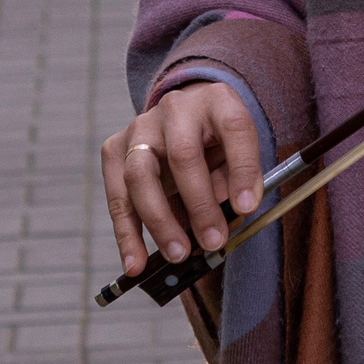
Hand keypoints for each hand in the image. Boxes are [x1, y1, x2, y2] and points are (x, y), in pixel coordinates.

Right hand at [100, 80, 263, 275]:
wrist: (184, 115)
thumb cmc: (217, 140)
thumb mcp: (237, 151)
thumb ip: (237, 182)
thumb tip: (229, 220)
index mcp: (218, 101)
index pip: (234, 128)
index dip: (242, 168)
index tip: (248, 207)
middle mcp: (176, 108)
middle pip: (183, 154)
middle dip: (199, 204)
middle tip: (213, 241)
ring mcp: (141, 126)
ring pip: (140, 175)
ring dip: (159, 222)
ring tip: (177, 255)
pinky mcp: (115, 148)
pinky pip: (118, 196)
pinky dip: (126, 233)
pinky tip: (135, 262)